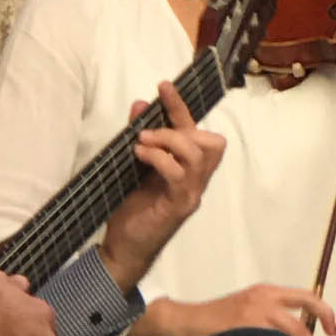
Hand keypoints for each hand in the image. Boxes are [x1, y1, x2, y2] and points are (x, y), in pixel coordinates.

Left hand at [97, 83, 220, 289]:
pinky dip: (159, 157)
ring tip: (142, 142)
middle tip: (149, 130)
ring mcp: (191, 194)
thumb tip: (139, 105)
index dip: (181, 107)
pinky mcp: (179, 206)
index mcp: (187, 170)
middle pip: (212, 142)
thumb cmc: (131, 211)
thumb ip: (141, 138)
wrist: (123, 249)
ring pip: (197, 154)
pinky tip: (140, 155)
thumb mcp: (133, 167)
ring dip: (168, 140)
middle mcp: (196, 181)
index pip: (196, 132)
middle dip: (181, 125)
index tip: (164, 86)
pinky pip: (178, 173)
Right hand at [136, 282, 335, 335]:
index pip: (308, 298)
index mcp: (266, 292)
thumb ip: (272, 316)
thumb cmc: (215, 319)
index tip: (332, 331)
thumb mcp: (248, 306)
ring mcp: (250, 318)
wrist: (183, 320)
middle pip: (300, 327)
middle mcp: (262, 301)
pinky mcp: (239, 335)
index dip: (325, 314)